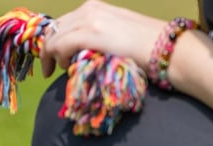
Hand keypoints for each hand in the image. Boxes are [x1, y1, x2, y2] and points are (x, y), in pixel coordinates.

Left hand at [40, 0, 163, 76]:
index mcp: (94, 7)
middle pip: (54, 29)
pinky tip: (66, 67)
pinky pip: (60, 45)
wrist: (163, 48)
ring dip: (52, 56)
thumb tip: (77, 53)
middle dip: (48, 49)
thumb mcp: (114, 34)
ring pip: (54, 38)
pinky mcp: (89, 33)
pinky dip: (58, 58)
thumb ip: (95, 37)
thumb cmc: (144, 47)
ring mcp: (88, 19)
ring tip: (59, 70)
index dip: (53, 41)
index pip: (63, 23)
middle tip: (49, 69)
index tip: (52, 60)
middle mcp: (89, 9)